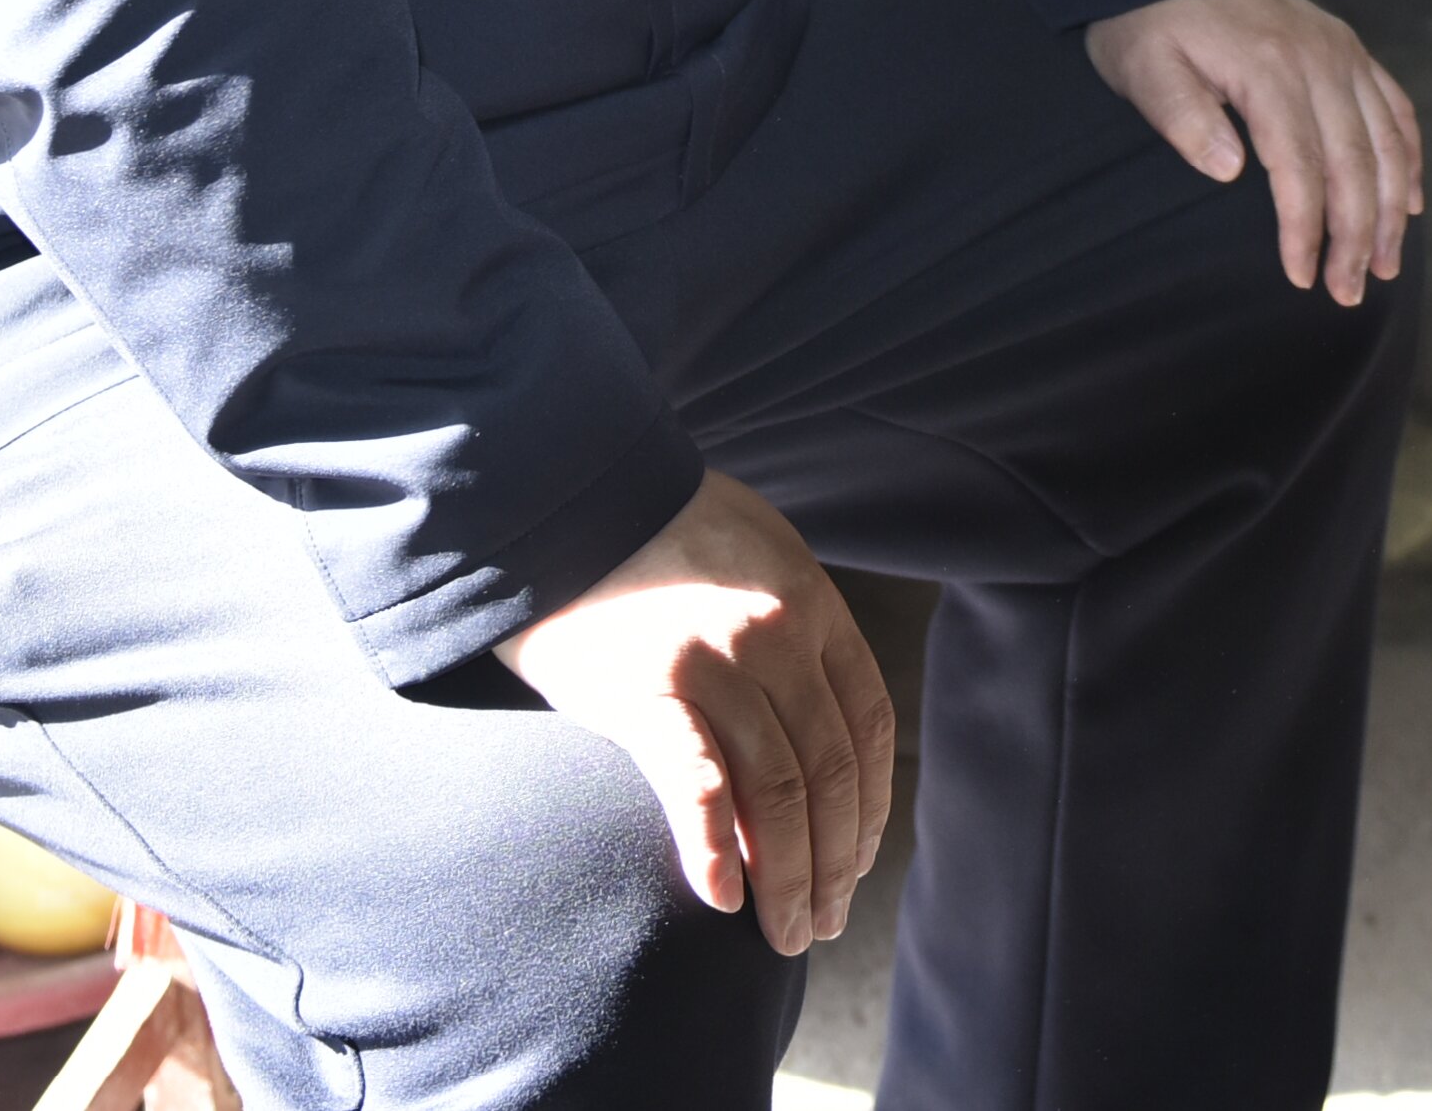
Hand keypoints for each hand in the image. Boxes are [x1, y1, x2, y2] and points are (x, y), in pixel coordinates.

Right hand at [500, 470, 895, 954]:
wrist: (561, 496)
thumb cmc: (653, 531)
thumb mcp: (754, 550)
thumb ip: (790, 625)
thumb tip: (814, 722)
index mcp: (809, 602)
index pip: (867, 725)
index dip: (870, 807)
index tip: (856, 863)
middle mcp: (773, 635)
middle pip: (829, 772)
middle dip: (834, 862)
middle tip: (822, 922)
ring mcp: (711, 664)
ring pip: (778, 793)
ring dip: (789, 878)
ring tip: (785, 934)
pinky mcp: (645, 692)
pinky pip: (697, 788)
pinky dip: (716, 851)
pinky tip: (723, 899)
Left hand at [1087, 0, 1424, 302]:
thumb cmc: (1151, 24)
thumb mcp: (1145, 68)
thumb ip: (1183, 117)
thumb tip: (1230, 169)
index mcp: (1269, 68)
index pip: (1300, 165)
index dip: (1306, 227)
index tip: (1301, 276)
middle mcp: (1320, 59)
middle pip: (1354, 161)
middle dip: (1357, 235)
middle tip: (1350, 294)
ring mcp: (1343, 52)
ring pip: (1386, 141)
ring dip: (1390, 209)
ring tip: (1386, 266)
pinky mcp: (1351, 50)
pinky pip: (1396, 108)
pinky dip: (1408, 158)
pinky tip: (1409, 202)